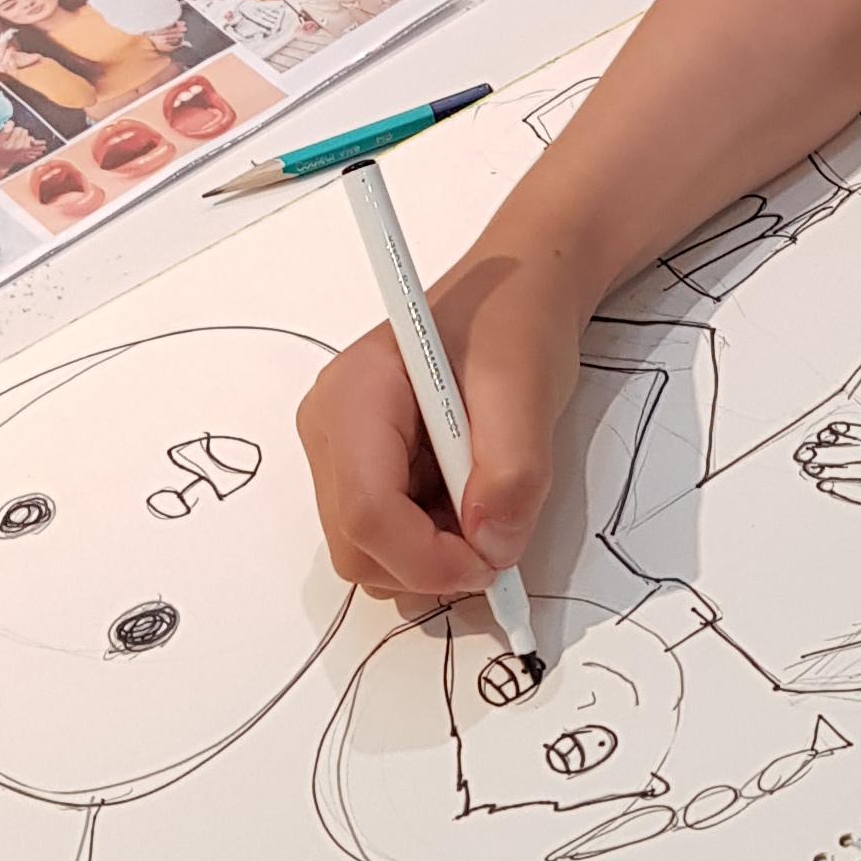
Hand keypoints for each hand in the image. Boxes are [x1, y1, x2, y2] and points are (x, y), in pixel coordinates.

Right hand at [298, 247, 581, 609]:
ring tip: (482, 500)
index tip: (492, 562)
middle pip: (357, 547)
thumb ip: (513, 470)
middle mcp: (331, 429)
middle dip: (429, 564)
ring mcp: (341, 455)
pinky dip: (430, 544)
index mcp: (356, 395)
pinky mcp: (361, 474)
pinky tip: (464, 497)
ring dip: (432, 557)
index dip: (427, 558)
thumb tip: (493, 547)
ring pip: (369, 555)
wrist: (514, 295)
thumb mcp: (528, 387)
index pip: (366, 510)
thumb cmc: (513, 321)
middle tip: (498, 536)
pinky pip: (384, 541)